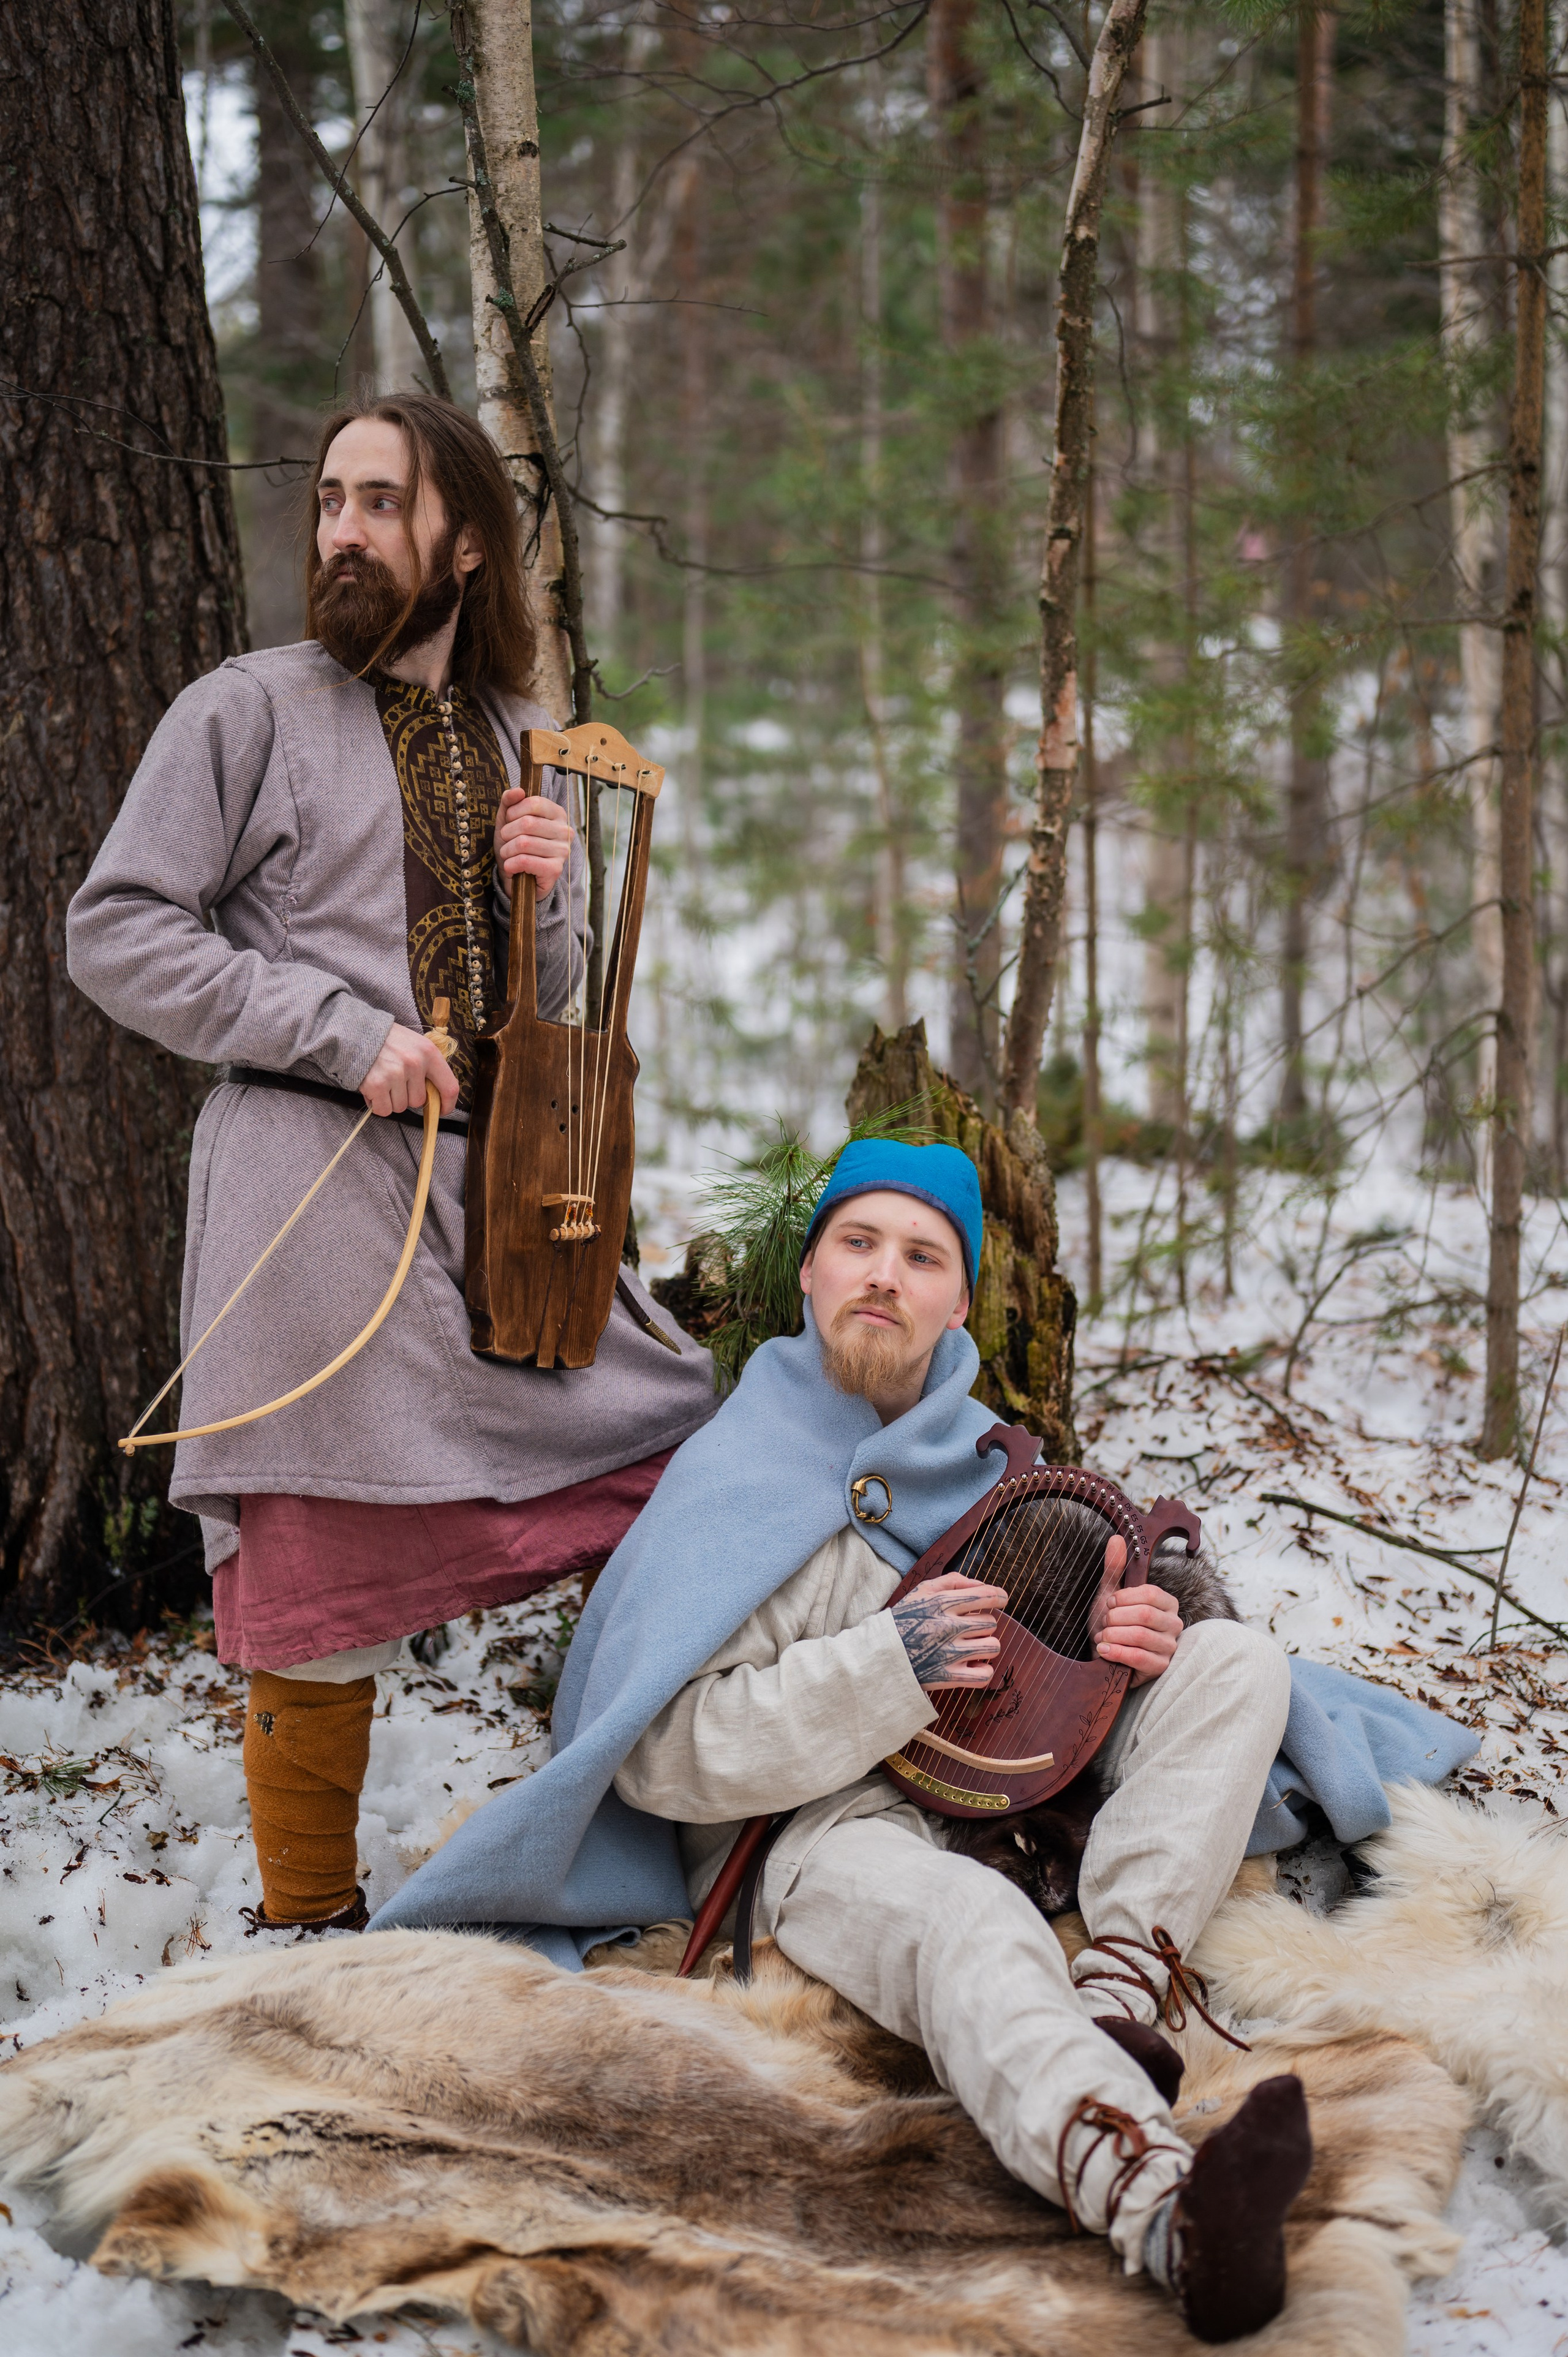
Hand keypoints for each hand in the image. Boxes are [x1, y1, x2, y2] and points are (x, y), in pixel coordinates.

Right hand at [361, 1022, 458, 1118]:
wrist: (356, 1031)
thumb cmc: (388, 1040)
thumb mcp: (415, 1044)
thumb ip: (427, 1066)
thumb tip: (435, 1095)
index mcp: (429, 1052)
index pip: (449, 1087)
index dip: (447, 1104)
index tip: (441, 1110)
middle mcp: (415, 1063)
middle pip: (418, 1101)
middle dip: (406, 1097)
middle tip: (395, 1081)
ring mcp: (396, 1074)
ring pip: (400, 1107)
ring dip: (390, 1100)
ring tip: (382, 1081)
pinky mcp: (377, 1084)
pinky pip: (383, 1110)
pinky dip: (377, 1104)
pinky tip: (373, 1088)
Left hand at [495, 788, 573, 893]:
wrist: (520, 878)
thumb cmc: (515, 846)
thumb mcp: (509, 820)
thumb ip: (510, 802)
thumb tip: (518, 791)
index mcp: (557, 814)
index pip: (534, 803)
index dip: (514, 812)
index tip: (509, 821)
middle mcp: (564, 831)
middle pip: (528, 823)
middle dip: (507, 833)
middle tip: (506, 841)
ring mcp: (562, 850)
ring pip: (524, 843)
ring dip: (507, 851)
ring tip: (508, 855)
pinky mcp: (555, 869)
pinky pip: (525, 861)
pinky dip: (511, 864)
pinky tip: (511, 867)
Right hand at [892, 1572, 1007, 1691]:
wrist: (879, 1653)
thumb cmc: (904, 1619)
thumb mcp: (922, 1591)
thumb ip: (952, 1581)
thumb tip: (982, 1584)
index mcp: (942, 1603)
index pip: (986, 1596)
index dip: (1000, 1597)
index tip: (1002, 1599)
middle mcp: (948, 1626)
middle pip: (990, 1623)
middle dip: (983, 1624)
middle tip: (969, 1628)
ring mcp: (949, 1653)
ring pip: (992, 1647)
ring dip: (986, 1646)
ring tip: (972, 1646)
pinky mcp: (948, 1677)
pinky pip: (984, 1674)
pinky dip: (983, 1670)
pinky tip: (973, 1665)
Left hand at [1094, 1554, 1182, 1686]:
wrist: (1105, 1655)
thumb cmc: (1112, 1624)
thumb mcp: (1110, 1594)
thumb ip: (1114, 1568)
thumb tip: (1116, 1539)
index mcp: (1167, 1603)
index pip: (1151, 1594)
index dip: (1125, 1597)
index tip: (1109, 1602)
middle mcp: (1174, 1624)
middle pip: (1145, 1614)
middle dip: (1116, 1618)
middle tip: (1104, 1622)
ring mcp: (1169, 1647)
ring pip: (1141, 1636)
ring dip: (1114, 1635)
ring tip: (1102, 1636)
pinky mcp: (1160, 1667)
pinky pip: (1139, 1657)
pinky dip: (1116, 1652)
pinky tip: (1104, 1649)